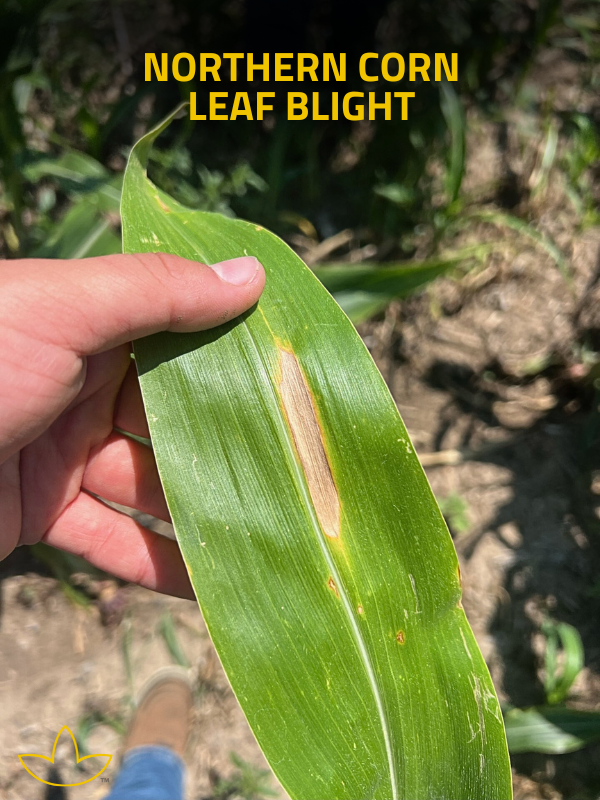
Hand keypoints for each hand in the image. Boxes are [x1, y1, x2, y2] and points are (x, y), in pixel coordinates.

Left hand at [0, 253, 264, 598]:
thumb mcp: (60, 308)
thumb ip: (156, 291)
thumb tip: (249, 275)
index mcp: (86, 323)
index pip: (179, 337)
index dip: (235, 357)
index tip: (295, 381)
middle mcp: (79, 383)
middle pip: (173, 418)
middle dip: (230, 445)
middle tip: (302, 469)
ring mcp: (61, 451)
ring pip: (150, 486)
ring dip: (205, 512)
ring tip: (276, 531)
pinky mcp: (40, 512)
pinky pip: (111, 542)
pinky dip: (159, 565)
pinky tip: (215, 584)